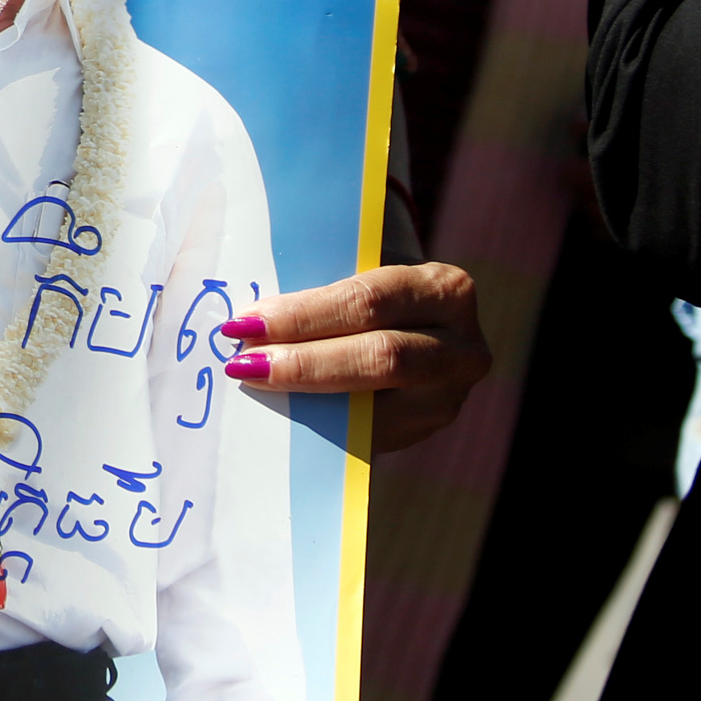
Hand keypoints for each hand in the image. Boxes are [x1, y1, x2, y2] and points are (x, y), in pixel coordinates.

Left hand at [219, 261, 489, 453]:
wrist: (407, 318)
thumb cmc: (362, 283)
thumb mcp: (353, 265)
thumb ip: (315, 274)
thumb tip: (237, 293)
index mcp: (443, 288)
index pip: (369, 301)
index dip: (305, 315)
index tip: (246, 323)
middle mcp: (463, 345)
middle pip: (380, 356)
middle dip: (304, 362)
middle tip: (243, 363)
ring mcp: (450, 395)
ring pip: (380, 407)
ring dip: (310, 398)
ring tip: (255, 386)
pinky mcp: (428, 429)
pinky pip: (373, 435)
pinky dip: (324, 426)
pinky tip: (283, 415)